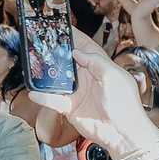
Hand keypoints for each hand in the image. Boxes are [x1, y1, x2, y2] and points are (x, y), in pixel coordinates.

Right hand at [38, 30, 158, 158]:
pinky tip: (34, 92)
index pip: (86, 47)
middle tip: (42, 42)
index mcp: (101, 67)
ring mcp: (78, 92)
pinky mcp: (70, 107)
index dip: (75, 36)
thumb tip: (77, 52)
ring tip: (34, 64)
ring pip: (58, 79)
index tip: (62, 27)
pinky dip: (43, 97)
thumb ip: (95, 61)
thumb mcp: (113, 75)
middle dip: (57, 52)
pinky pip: (53, 100)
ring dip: (47, 73)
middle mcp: (88, 78)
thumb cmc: (124, 104)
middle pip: (69, 61)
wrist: (122, 133)